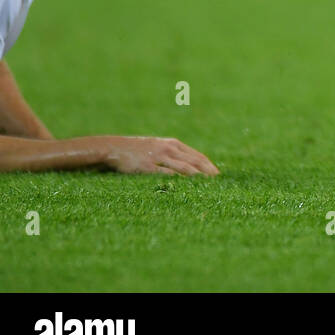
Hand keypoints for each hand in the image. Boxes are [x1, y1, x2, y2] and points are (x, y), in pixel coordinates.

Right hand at [99, 135, 219, 175]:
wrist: (115, 148)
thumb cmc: (139, 150)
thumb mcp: (159, 147)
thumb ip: (173, 154)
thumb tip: (189, 166)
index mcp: (174, 144)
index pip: (197, 156)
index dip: (209, 167)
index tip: (218, 176)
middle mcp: (169, 149)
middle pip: (194, 162)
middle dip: (208, 173)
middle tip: (219, 184)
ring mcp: (159, 157)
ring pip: (184, 168)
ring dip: (197, 178)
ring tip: (208, 187)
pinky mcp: (147, 167)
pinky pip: (165, 174)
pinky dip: (177, 181)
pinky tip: (185, 189)